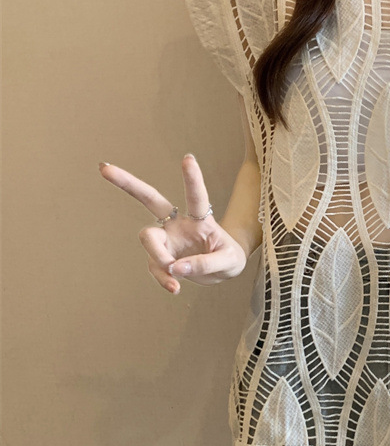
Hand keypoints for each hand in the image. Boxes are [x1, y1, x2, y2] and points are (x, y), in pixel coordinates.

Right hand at [98, 153, 246, 294]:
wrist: (223, 270)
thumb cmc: (229, 257)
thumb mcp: (230, 261)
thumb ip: (207, 263)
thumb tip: (176, 268)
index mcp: (200, 218)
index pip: (196, 196)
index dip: (192, 178)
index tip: (188, 158)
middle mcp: (178, 223)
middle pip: (150, 199)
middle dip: (128, 183)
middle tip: (104, 168)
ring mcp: (166, 238)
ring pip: (148, 240)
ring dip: (159, 259)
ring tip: (176, 282)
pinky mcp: (161, 256)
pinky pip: (155, 267)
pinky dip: (163, 279)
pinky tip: (175, 288)